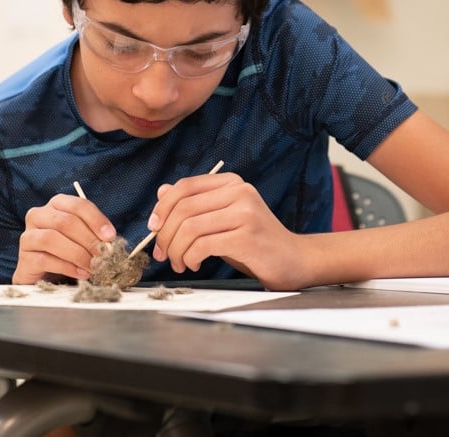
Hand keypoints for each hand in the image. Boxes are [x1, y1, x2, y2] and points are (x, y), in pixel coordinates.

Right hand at [13, 192, 115, 283]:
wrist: (46, 273)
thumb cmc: (68, 250)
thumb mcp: (83, 237)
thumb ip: (94, 235)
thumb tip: (110, 241)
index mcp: (57, 204)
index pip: (78, 205)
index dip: (96, 220)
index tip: (110, 236)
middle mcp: (39, 215)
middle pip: (65, 222)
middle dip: (88, 239)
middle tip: (103, 254)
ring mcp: (28, 235)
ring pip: (52, 239)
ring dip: (77, 254)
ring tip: (93, 265)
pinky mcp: (24, 257)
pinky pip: (45, 260)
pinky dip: (67, 267)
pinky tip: (81, 273)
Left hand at [148, 171, 299, 288]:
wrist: (294, 260)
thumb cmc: (253, 241)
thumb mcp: (221, 218)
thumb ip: (195, 204)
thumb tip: (162, 191)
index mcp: (231, 182)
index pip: (185, 187)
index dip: (162, 207)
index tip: (154, 228)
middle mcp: (239, 192)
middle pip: (184, 208)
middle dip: (165, 235)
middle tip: (162, 254)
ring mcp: (245, 213)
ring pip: (190, 228)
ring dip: (176, 250)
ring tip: (179, 263)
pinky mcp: (247, 237)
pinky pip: (203, 245)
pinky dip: (190, 258)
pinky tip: (194, 264)